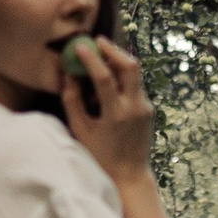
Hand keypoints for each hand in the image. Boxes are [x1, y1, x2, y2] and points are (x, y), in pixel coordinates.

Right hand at [58, 35, 165, 217]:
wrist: (129, 176)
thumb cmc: (100, 156)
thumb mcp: (80, 130)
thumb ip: (72, 101)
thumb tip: (68, 75)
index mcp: (116, 115)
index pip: (104, 78)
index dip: (91, 58)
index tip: (79, 46)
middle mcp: (135, 108)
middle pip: (130, 66)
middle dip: (113, 50)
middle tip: (96, 41)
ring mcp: (145, 107)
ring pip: (136, 73)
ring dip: (118, 60)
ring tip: (101, 54)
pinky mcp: (149, 109)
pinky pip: (135, 85)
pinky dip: (122, 75)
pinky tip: (109, 76)